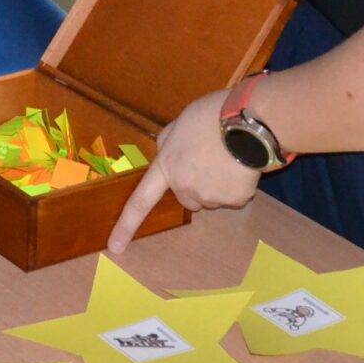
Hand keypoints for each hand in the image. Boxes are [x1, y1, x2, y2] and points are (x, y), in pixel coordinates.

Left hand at [106, 87, 261, 253]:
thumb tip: (168, 155)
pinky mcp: (235, 200)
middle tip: (209, 158)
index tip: (115, 247)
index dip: (126, 225)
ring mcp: (210, 196)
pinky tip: (241, 164)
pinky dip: (237, 184)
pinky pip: (233, 197)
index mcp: (166, 168)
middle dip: (195, 184)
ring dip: (217, 184)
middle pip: (187, 197)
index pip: (141, 201)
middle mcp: (185, 188)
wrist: (248, 121)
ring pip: (212, 197)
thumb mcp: (178, 125)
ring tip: (227, 156)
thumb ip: (168, 145)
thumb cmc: (210, 115)